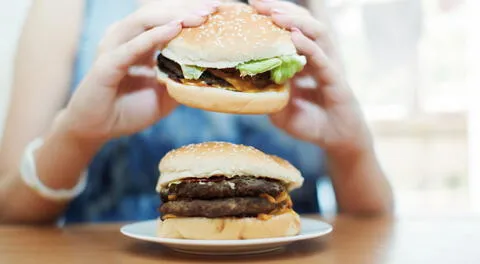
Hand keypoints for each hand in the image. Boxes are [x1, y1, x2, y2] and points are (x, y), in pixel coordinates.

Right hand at [58, 1, 219, 141]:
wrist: (97, 129)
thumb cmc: (128, 110)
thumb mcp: (165, 96)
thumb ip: (181, 81)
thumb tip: (209, 74)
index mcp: (141, 42)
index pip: (168, 20)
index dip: (191, 13)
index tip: (218, 11)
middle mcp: (127, 38)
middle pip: (159, 13)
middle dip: (187, 8)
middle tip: (214, 8)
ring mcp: (115, 47)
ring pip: (145, 21)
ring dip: (174, 16)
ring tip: (199, 16)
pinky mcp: (107, 63)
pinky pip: (133, 46)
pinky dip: (154, 36)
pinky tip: (175, 28)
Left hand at [249, 0, 372, 155]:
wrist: (337, 141)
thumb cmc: (310, 123)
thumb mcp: (281, 108)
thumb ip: (270, 93)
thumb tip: (249, 79)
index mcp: (303, 60)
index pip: (289, 29)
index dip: (272, 16)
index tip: (250, 7)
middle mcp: (318, 57)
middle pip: (302, 23)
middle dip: (280, 10)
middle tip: (257, 3)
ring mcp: (329, 66)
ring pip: (317, 33)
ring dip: (296, 21)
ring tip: (275, 14)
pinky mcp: (337, 81)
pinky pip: (323, 59)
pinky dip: (309, 46)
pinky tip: (294, 36)